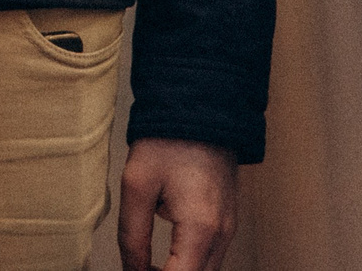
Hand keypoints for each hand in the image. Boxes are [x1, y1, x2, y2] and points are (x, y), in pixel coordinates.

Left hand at [119, 138, 236, 270]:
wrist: (199, 107)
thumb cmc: (168, 140)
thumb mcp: (136, 186)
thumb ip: (132, 236)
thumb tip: (132, 270)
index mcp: (201, 227)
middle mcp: (222, 232)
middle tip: (138, 270)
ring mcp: (229, 226)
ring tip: (147, 266)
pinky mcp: (227, 218)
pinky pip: (212, 255)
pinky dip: (191, 263)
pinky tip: (166, 258)